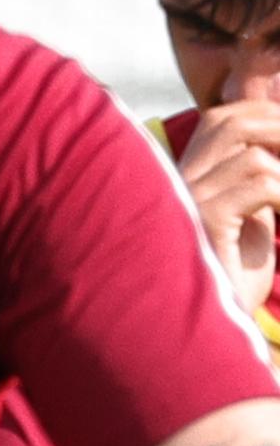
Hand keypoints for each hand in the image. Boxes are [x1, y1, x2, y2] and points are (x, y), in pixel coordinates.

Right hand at [176, 101, 279, 316]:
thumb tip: (279, 142)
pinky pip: (262, 186)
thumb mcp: (252, 218)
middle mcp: (177, 183)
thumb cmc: (234, 276)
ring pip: (254, 157)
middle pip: (227, 123)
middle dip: (279, 128)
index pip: (219, 120)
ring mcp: (187, 201)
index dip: (264, 115)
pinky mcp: (206, 222)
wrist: (207, 329)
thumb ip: (260, 183)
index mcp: (186, 177)